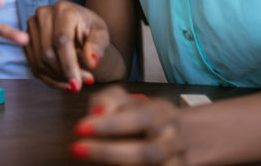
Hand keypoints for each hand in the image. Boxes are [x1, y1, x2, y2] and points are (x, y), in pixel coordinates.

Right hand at [25, 0, 109, 90]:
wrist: (77, 24)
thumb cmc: (90, 29)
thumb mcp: (101, 34)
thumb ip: (97, 46)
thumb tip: (92, 62)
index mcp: (63, 9)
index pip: (61, 41)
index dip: (68, 65)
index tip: (77, 85)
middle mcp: (43, 14)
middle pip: (47, 52)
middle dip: (63, 74)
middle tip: (79, 85)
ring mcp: (32, 26)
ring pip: (39, 61)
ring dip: (56, 78)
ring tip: (73, 82)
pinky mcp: (27, 39)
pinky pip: (33, 64)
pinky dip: (48, 78)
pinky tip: (62, 81)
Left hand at [69, 86, 187, 164]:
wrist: (183, 136)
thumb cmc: (145, 116)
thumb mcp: (128, 100)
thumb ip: (108, 100)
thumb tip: (98, 113)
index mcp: (163, 113)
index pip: (139, 118)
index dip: (110, 125)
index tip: (80, 128)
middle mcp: (174, 140)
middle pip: (147, 153)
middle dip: (109, 152)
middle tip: (77, 149)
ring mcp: (177, 162)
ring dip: (119, 164)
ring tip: (89, 159)